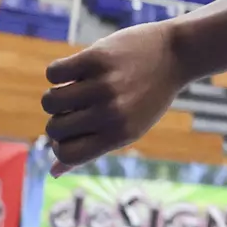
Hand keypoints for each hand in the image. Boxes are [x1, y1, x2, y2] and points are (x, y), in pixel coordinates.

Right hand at [41, 22, 187, 174]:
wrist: (176, 54)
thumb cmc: (147, 96)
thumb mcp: (128, 128)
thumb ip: (92, 148)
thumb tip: (53, 172)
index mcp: (121, 135)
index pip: (67, 154)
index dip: (60, 145)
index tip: (71, 131)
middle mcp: (113, 113)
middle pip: (54, 129)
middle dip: (59, 118)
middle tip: (78, 106)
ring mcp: (104, 85)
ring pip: (50, 101)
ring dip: (56, 94)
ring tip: (76, 88)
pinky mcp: (96, 58)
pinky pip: (53, 73)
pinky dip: (59, 72)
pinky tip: (77, 70)